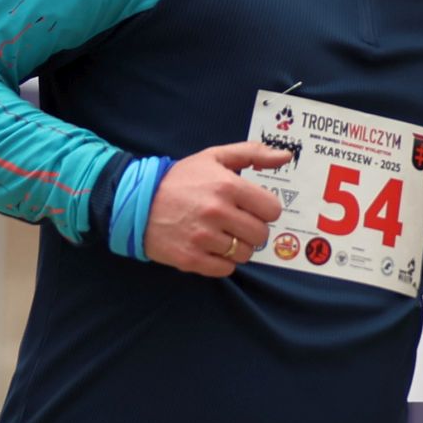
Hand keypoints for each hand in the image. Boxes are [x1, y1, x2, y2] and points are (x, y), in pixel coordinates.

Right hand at [146, 141, 288, 275]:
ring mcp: (203, 238)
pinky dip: (222, 262)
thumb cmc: (180, 179)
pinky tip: (209, 247)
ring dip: (237, 246)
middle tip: (235, 222)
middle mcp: (217, 212)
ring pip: (244, 254)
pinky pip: (226, 269)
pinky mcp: (191, 258)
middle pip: (260, 235)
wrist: (136, 201)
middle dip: (252, 230)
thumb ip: (252, 153)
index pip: (272, 210)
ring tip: (220, 234)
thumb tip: (285, 156)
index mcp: (227, 186)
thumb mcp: (214, 157)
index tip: (251, 208)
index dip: (264, 210)